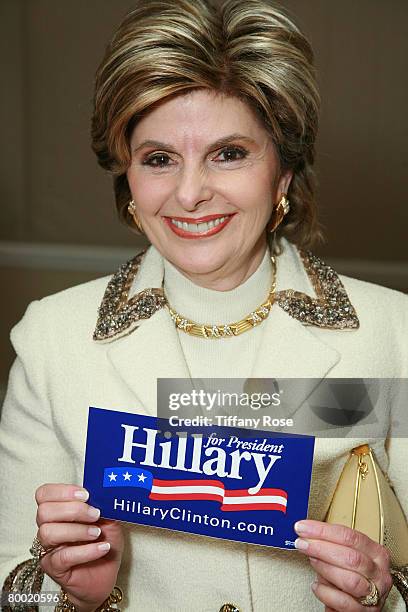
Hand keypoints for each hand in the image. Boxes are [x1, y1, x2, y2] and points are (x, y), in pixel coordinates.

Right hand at [35, 483, 123, 611]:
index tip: (86, 495)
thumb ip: (104, 505)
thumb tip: (105, 492)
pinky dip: (85, 551)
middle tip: (95, 514)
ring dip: (77, 530)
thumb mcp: (109, 518)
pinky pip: (62, 556)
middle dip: (73, 510)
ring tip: (97, 533)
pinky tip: (102, 548)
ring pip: (48, 532)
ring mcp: (49, 548)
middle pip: (44, 511)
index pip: (45, 494)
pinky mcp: (53, 567)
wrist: (106, 575)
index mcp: (59, 510)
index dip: (62, 491)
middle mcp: (49, 526)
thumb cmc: (104, 542)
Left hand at [294, 520, 392, 610]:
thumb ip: (332, 544)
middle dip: (322, 548)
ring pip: (350, 580)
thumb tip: (307, 533)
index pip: (350, 537)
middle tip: (302, 543)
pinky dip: (325, 592)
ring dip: (325, 568)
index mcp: (377, 553)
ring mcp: (374, 594)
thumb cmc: (352, 575)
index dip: (324, 531)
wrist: (357, 607)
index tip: (304, 528)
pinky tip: (316, 585)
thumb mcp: (347, 555)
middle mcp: (378, 574)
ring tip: (311, 561)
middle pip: (351, 557)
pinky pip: (342, 602)